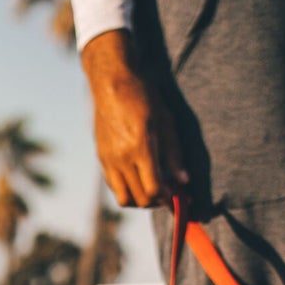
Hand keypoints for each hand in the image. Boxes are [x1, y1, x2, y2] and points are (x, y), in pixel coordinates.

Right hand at [81, 30, 188, 208]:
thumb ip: (174, 154)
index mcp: (140, 148)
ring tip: (153, 190)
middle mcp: (122, 158)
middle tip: (170, 195)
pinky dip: (128, 189)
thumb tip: (183, 181)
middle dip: (158, 202)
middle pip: (140, 198)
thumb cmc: (143, 97)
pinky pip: (114, 186)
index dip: (169, 199)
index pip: (154, 189)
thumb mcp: (166, 122)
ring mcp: (108, 160)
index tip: (180, 198)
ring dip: (140, 200)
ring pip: (124, 198)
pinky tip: (139, 178)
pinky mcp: (101, 158)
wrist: (111, 83)